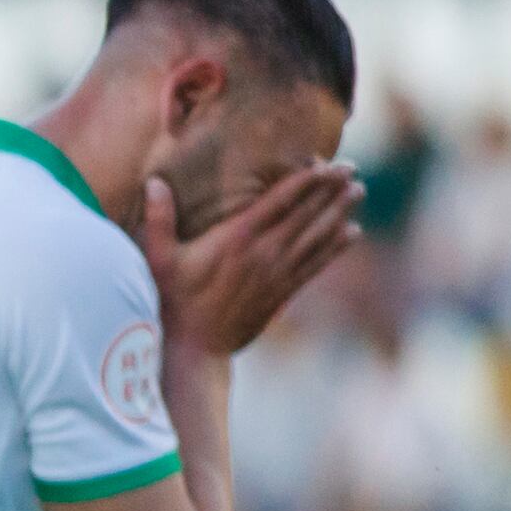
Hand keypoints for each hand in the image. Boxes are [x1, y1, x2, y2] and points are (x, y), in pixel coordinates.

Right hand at [140, 159, 362, 361]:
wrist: (196, 347)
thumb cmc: (174, 299)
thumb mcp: (159, 258)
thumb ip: (158, 219)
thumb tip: (153, 182)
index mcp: (237, 237)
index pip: (280, 201)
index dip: (307, 180)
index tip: (326, 163)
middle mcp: (264, 252)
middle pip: (307, 214)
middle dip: (331, 189)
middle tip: (352, 168)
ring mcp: (278, 273)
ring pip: (318, 236)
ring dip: (340, 212)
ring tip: (357, 191)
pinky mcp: (283, 291)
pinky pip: (317, 264)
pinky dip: (336, 247)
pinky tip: (352, 233)